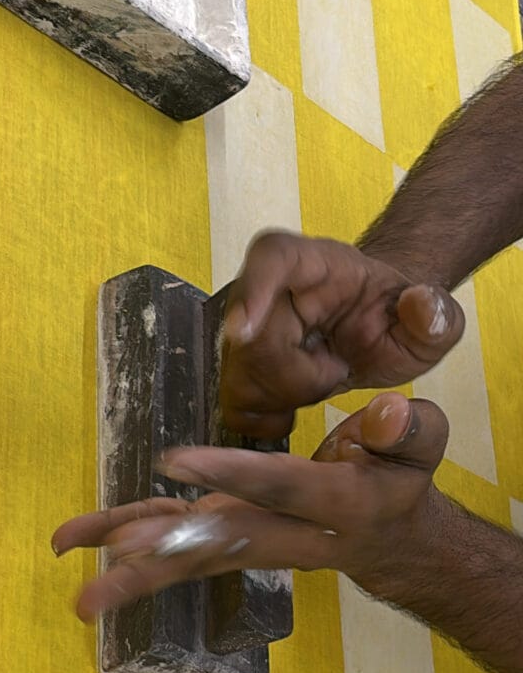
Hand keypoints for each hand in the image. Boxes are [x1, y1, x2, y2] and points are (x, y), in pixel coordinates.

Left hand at [52, 393, 449, 621]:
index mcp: (336, 507)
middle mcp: (287, 535)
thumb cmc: (402, 483)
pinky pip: (180, 540)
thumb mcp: (422, 447)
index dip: (234, 473)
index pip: (281, 488)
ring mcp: (254, 540)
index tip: (178, 459)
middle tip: (111, 560)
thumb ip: (406, 430)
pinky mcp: (232, 536)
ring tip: (73, 562)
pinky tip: (85, 540)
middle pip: (222, 545)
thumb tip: (387, 410)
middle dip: (166, 553)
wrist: (394, 541)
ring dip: (132, 559)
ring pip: (190, 553)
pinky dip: (131, 535)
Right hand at [220, 231, 464, 437]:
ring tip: (322, 377)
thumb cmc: (395, 316)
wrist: (374, 325)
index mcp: (315, 262)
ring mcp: (246, 328)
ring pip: (239, 376)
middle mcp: (270, 289)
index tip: (245, 331)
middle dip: (297, 375)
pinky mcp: (238, 365)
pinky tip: (296, 404)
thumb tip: (420, 304)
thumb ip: (438, 314)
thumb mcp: (433, 320)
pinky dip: (267, 415)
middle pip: (252, 339)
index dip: (253, 291)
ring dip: (284, 396)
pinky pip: (234, 404)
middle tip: (336, 369)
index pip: (272, 257)